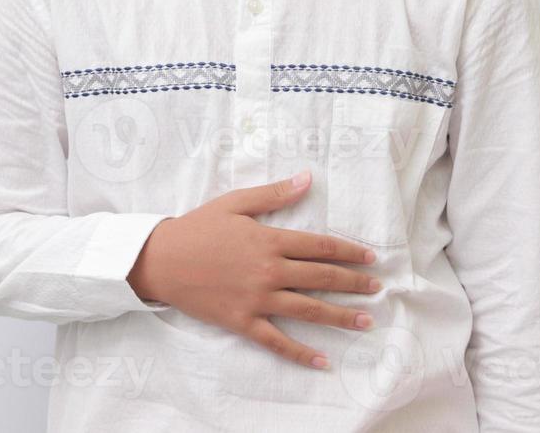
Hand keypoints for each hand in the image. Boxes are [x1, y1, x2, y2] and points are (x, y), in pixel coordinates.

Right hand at [125, 168, 380, 369]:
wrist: (161, 259)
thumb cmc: (198, 227)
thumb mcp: (235, 203)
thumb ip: (274, 194)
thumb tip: (307, 178)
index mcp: (269, 240)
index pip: (320, 246)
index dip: (349, 252)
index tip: (370, 258)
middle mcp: (269, 271)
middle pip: (322, 278)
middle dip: (354, 284)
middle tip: (378, 289)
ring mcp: (257, 299)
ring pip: (308, 310)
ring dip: (340, 317)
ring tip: (365, 321)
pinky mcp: (243, 321)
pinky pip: (277, 340)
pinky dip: (301, 353)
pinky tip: (323, 361)